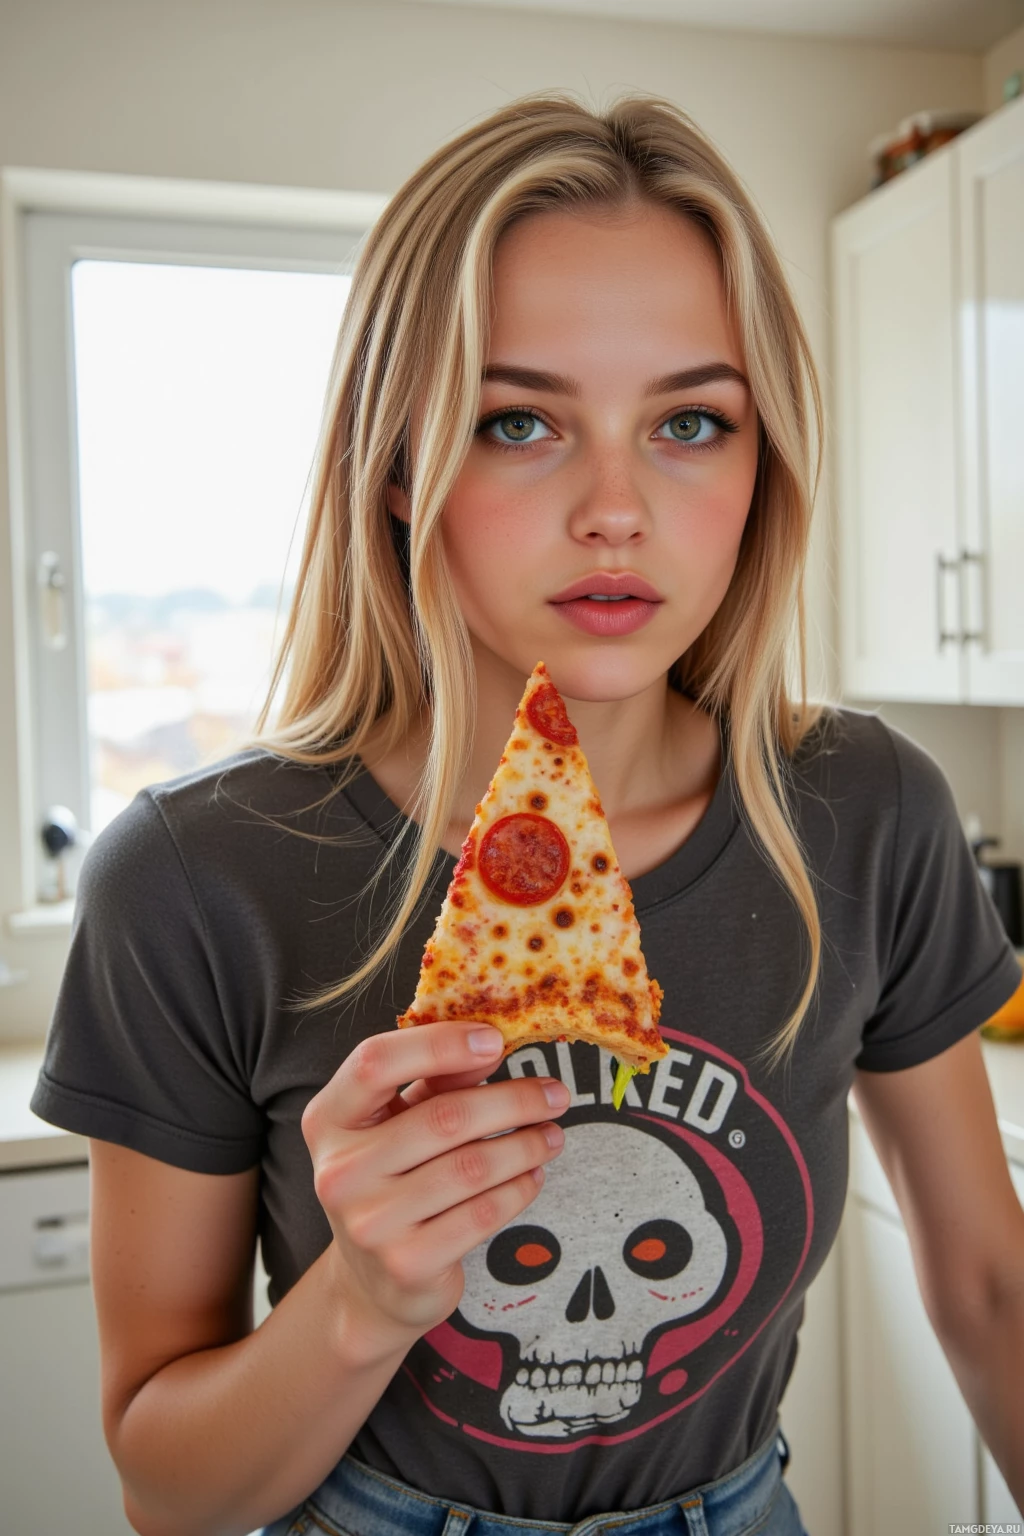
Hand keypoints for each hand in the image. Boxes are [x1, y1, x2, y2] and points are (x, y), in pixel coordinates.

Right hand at [301, 1022, 569, 1351]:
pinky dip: (518, 1189)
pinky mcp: (406, 1263)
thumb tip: (490, 1045)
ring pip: (471, 1167)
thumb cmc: (392, 1180)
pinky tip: (533, 1175)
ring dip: (525, 1145)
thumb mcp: (399, 1122)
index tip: (495, 1039)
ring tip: (552, 1135)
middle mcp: (338, 1170)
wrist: (373, 1283)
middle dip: (513, 1100)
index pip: (375, 1062)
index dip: (439, 1045)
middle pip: (443, 1117)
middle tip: (554, 1094)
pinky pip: (482, 1213)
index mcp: (328, 1119)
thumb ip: (435, 1080)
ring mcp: (369, 1222)